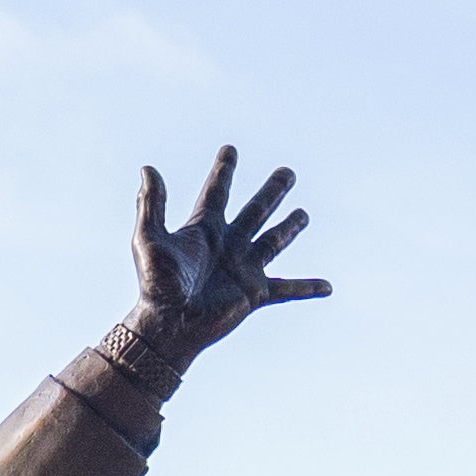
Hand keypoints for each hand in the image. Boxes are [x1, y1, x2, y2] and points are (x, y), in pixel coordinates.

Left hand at [127, 145, 329, 368]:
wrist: (168, 325)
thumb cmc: (155, 285)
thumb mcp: (148, 239)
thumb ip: (152, 204)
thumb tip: (148, 168)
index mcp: (204, 229)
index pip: (217, 192)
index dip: (224, 171)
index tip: (230, 150)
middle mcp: (228, 244)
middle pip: (255, 210)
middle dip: (272, 191)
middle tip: (287, 173)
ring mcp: (244, 268)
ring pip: (274, 241)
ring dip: (290, 227)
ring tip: (304, 215)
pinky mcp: (254, 292)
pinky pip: (288, 288)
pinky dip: (307, 287)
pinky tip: (328, 287)